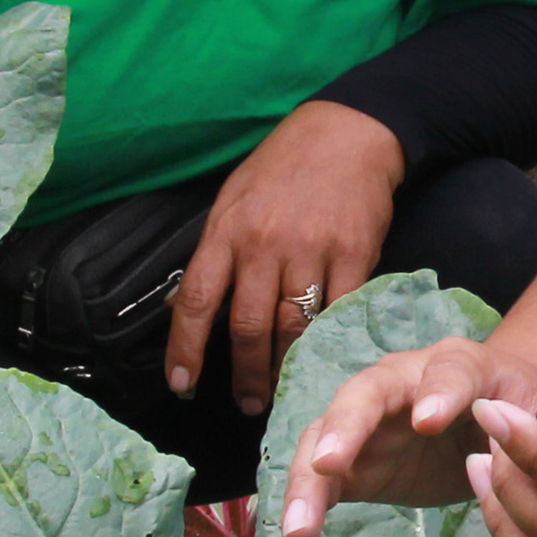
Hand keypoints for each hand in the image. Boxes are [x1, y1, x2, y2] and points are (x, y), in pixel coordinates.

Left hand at [169, 99, 403, 415]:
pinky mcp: (355, 254)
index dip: (186, 350)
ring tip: (281, 392)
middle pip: (248, 327)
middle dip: (244, 376)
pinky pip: (339, 313)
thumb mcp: (233, 199)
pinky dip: (330, 343)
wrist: (348, 132)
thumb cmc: (283, 167)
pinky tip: (325, 361)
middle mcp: (265, 243)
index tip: (181, 386)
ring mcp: (312, 249)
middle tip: (247, 405)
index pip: (197, 301)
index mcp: (227, 230)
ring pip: (293, 329)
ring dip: (285, 369)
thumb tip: (186, 308)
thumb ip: (215, 254)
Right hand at [280, 334, 536, 536]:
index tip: (426, 422)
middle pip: (362, 395)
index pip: (448, 371)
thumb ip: (530, 433)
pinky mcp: (349, 464)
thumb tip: (511, 456)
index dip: (438, 392)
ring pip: (323, 441)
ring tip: (298, 534)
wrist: (488, 424)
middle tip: (328, 464)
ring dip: (306, 486)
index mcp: (458, 365)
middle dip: (345, 429)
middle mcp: (399, 383)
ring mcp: (364, 422)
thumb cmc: (516, 413)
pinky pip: (317, 486)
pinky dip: (305, 520)